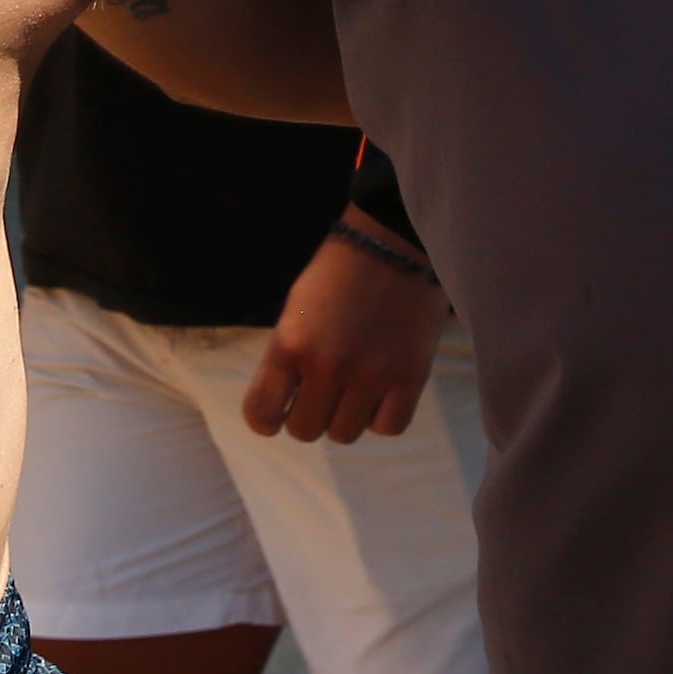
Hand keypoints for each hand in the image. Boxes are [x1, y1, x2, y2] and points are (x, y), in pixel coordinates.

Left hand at [241, 218, 444, 444]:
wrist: (394, 239)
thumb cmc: (338, 272)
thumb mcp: (296, 309)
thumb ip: (287, 358)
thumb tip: (287, 406)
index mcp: (290, 344)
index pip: (261, 414)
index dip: (266, 421)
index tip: (277, 414)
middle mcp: (327, 365)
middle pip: (305, 430)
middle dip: (309, 415)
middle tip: (323, 392)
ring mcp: (371, 374)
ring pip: (345, 434)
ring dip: (346, 416)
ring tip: (355, 386)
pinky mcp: (411, 375)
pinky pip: (388, 427)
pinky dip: (382, 417)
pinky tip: (382, 393)